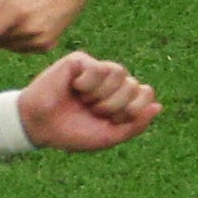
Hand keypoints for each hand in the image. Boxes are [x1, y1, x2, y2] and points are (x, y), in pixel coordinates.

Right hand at [15, 53, 159, 150]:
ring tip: (85, 100)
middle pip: (133, 84)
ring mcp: (94, 70)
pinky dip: (87, 84)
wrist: (39, 126)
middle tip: (94, 111)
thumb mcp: (109, 135)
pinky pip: (97, 67)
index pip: (145, 93)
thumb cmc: (72, 132)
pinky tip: (73, 87)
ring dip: (102, 93)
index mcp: (120, 99)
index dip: (133, 109)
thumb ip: (136, 125)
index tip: (112, 120)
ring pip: (119, 71)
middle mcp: (110, 82)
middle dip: (116, 104)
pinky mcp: (78, 61)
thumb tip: (158, 106)